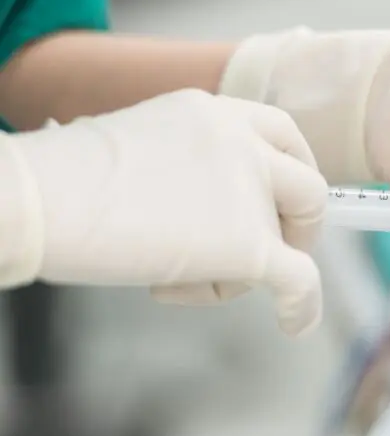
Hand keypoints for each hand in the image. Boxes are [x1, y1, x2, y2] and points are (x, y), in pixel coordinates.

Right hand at [8, 89, 327, 335]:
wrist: (38, 201)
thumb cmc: (63, 185)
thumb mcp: (142, 150)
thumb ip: (191, 169)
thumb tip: (211, 215)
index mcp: (213, 112)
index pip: (283, 133)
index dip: (295, 170)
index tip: (286, 199)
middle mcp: (242, 142)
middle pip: (306, 187)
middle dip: (296, 225)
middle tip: (271, 252)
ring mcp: (250, 191)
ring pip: (283, 244)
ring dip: (239, 271)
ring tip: (170, 275)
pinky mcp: (248, 244)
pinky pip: (298, 279)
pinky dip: (302, 306)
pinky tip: (294, 323)